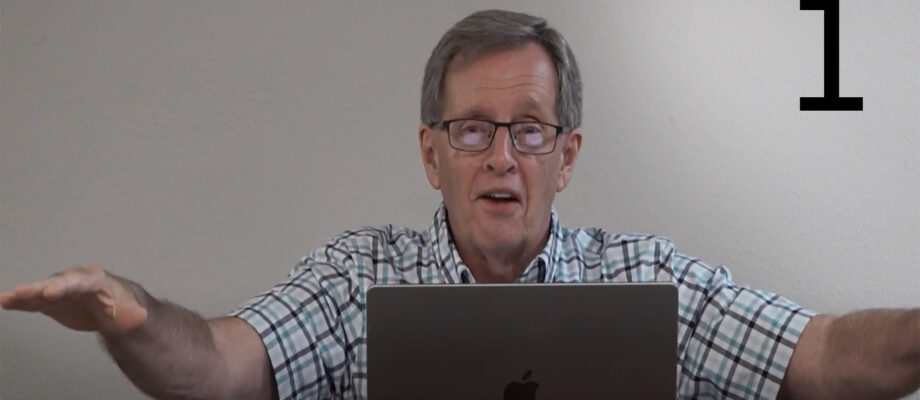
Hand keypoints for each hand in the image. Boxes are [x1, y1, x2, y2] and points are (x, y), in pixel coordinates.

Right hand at [0, 264, 148, 334]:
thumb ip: (134, 315)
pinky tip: (6, 303)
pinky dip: (20, 303)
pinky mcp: (53, 302)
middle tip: (23, 292)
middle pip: (58, 283)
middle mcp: (77, 281)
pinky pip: (34, 302)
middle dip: (41, 288)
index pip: (82, 282)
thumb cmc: (125, 308)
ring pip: (41, 291)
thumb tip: (139, 316)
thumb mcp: (133, 313)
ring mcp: (62, 290)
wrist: (116, 309)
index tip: (51, 293)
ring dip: (25, 295)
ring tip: (7, 298)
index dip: (66, 286)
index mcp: (98, 281)